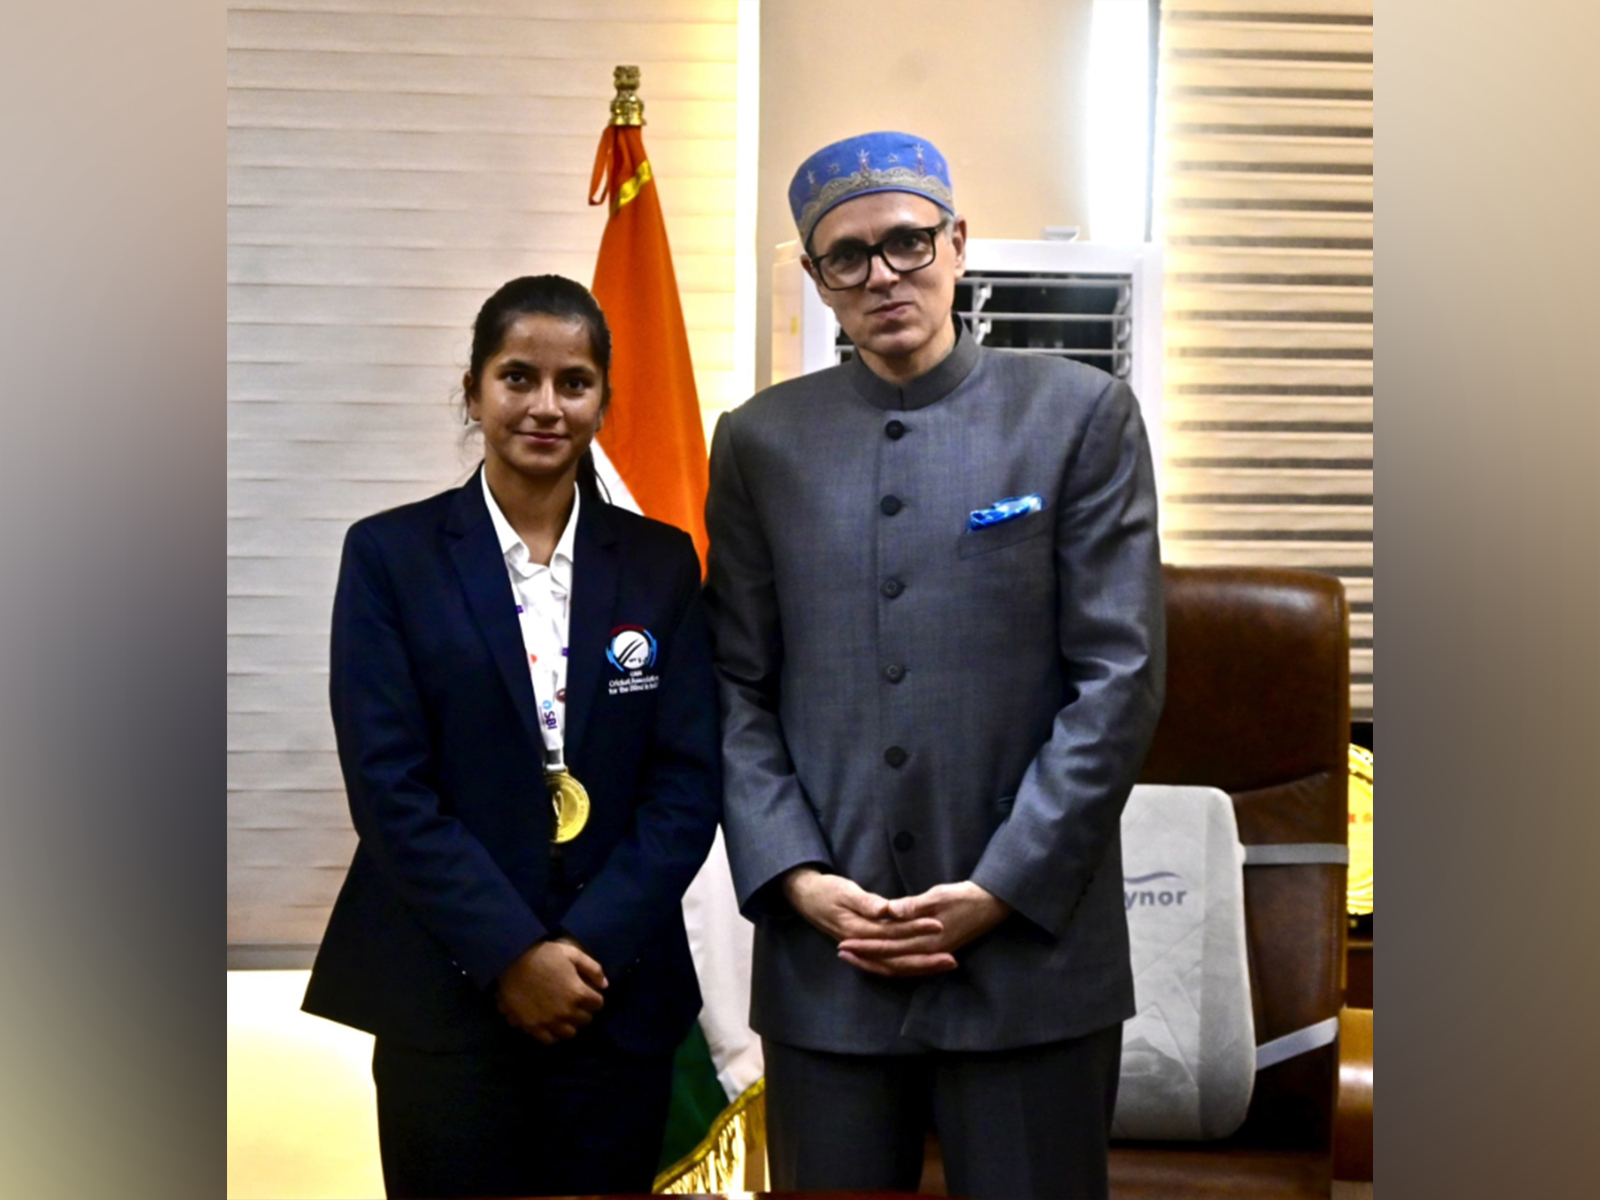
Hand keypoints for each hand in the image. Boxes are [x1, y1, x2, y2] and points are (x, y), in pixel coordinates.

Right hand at [495, 936, 606, 1043]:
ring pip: (570, 1033)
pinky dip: (553, 1034)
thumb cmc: (544, 954)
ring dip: (570, 1024)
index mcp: (578, 993)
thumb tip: (604, 985)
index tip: (588, 992)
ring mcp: (549, 1021)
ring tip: (564, 1015)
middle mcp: (566, 1011)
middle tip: (576, 1002)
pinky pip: (550, 1040)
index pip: (598, 1004)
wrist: (512, 961)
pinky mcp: (533, 1027)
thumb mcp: (572, 953)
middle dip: (584, 1010)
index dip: (594, 997)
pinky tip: (551, 1024)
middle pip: (586, 1020)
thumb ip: (592, 968)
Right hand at [782, 867, 953, 974]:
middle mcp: (862, 945)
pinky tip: (926, 964)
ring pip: (895, 966)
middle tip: (952, 959)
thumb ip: (865, 902)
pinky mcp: (867, 948)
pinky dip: (908, 966)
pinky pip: (890, 963)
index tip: (938, 925)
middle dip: (925, 961)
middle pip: (897, 959)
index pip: (892, 934)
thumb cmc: (826, 890)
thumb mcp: (843, 890)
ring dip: (920, 966)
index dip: (916, 930)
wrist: (805, 897)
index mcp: (857, 930)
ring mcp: (864, 949)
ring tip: (947, 963)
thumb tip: (885, 910)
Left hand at [836, 881, 1011, 977]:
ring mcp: (932, 953)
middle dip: (864, 958)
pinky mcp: (935, 951)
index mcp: (927, 940)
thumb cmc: (964, 897)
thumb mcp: (938, 896)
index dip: (866, 946)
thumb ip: (914, 906)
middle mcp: (928, 951)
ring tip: (854, 957)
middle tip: (841, 952)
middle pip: (890, 962)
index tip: (845, 943)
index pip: (889, 947)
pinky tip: (879, 959)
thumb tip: (890, 911)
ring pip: (898, 967)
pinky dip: (891, 964)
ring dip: (874, 963)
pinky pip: (908, 964)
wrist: (991, 904)